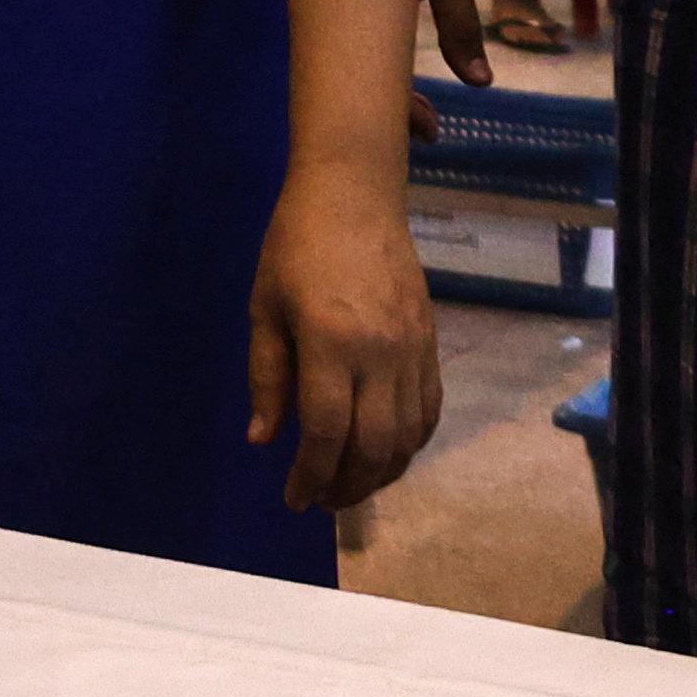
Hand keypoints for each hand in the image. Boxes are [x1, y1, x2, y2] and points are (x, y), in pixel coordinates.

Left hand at [247, 167, 444, 512]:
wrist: (355, 195)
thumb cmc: (295, 246)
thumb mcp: (265, 308)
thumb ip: (267, 377)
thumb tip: (265, 440)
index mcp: (331, 343)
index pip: (328, 433)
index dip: (311, 475)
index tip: (294, 500)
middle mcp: (380, 354)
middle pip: (374, 446)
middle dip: (346, 486)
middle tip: (321, 501)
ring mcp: (413, 350)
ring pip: (408, 436)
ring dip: (381, 473)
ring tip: (349, 486)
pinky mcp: (431, 343)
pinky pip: (429, 410)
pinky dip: (409, 443)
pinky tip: (385, 452)